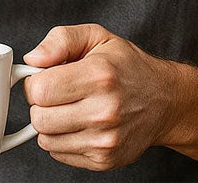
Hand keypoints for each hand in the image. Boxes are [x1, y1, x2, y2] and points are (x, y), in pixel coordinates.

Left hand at [22, 24, 175, 171]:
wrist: (164, 99)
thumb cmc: (127, 66)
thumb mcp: (97, 36)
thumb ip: (61, 39)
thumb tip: (33, 57)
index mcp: (99, 76)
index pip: (40, 90)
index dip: (35, 82)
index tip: (45, 77)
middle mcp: (104, 111)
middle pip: (39, 118)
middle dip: (41, 103)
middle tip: (57, 93)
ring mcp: (105, 140)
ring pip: (46, 139)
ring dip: (50, 123)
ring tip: (69, 107)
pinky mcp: (104, 160)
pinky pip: (59, 153)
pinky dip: (62, 139)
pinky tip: (79, 123)